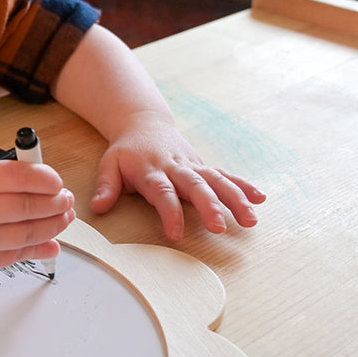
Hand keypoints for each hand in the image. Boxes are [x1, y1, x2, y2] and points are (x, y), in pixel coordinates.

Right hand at [0, 161, 75, 275]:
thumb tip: (40, 181)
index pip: (17, 177)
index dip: (45, 178)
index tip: (56, 180)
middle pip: (27, 207)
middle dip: (55, 203)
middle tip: (65, 199)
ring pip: (27, 234)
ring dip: (53, 226)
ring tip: (63, 217)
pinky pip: (17, 256)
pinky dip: (39, 249)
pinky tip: (52, 242)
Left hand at [89, 112, 265, 240]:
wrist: (143, 124)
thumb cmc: (126, 151)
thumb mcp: (109, 164)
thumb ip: (106, 186)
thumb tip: (97, 207)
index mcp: (151, 170)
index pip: (161, 192)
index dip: (169, 212)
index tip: (175, 233)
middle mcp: (175, 167)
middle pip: (194, 186)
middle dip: (208, 206)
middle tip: (220, 227)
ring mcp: (192, 165)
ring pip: (216, 180)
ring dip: (234, 198)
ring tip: (250, 219)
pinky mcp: (203, 166)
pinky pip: (225, 175)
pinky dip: (243, 185)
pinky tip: (260, 198)